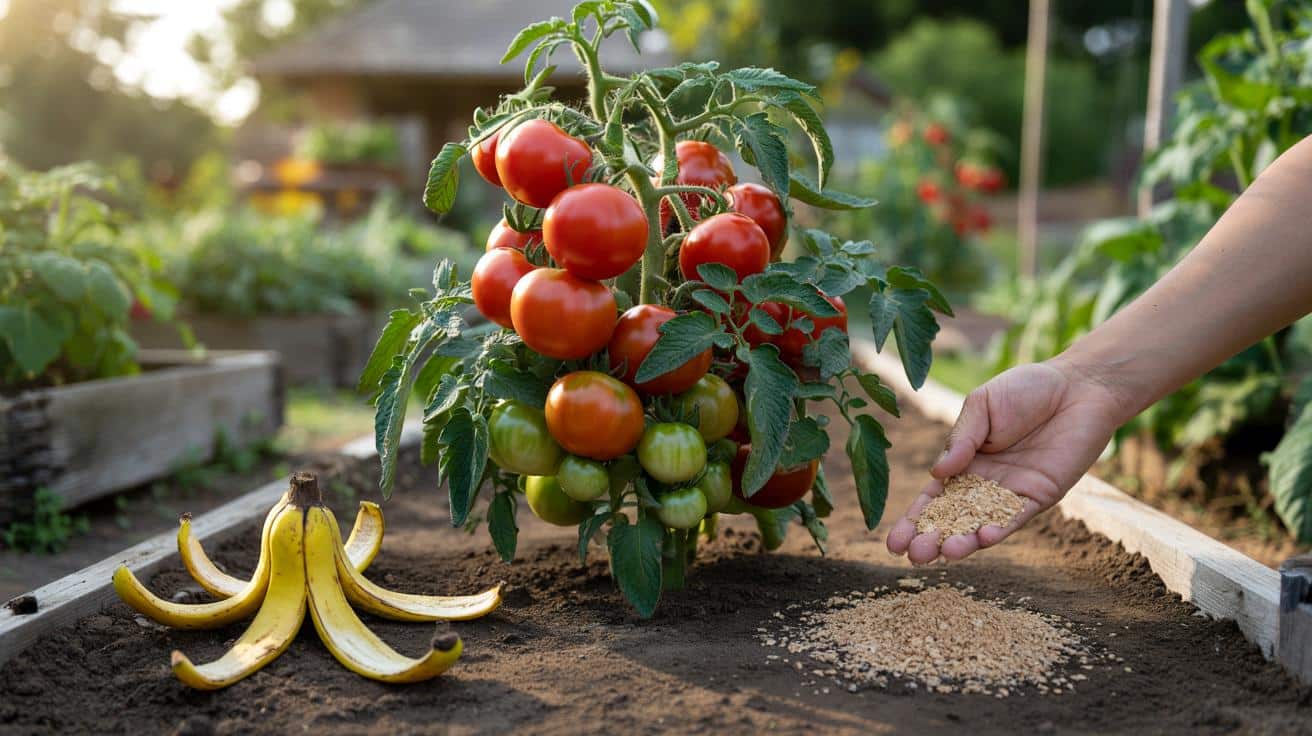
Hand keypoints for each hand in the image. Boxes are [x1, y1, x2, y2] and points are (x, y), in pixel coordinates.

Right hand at [886, 359, 1124, 563]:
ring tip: (945, 552)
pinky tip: (984, 538)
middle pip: (953, 518)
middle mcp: (984, 484)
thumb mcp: (982, 405)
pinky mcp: (1040, 495)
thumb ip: (961, 438)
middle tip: (914, 556)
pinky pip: (1017, 516)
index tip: (893, 542)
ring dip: (965, 541)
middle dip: (932, 538)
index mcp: (963, 462)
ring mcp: (1011, 493)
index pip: (933, 498)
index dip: (914, 520)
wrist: (1078, 386)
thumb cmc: (1026, 389)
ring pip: (982, 524)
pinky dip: (1001, 528)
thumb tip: (936, 472)